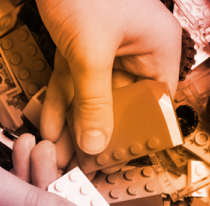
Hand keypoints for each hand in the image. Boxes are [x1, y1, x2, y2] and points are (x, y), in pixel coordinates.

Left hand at [36, 0, 182, 154]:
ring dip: (74, 123)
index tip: (115, 158)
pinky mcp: (80, 41)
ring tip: (60, 151)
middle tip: (80, 161)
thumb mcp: (91, 50)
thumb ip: (93, 100)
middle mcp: (136, 48)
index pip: (154, 103)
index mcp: (157, 47)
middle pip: (120, 103)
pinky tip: (51, 125)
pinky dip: (61, 100)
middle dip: (96, 133)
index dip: (136, 132)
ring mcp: (107, 46)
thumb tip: (96, 141)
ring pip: (92, 94)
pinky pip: (74, 79)